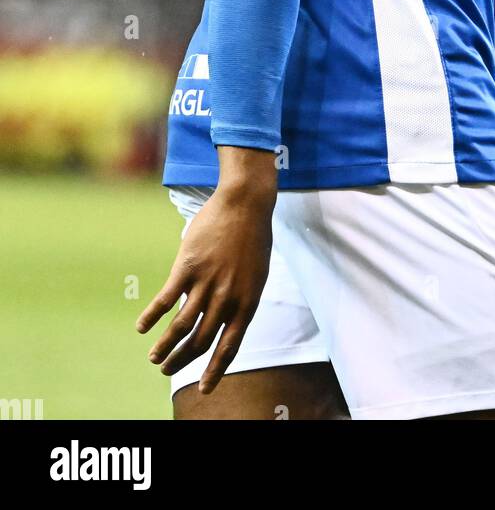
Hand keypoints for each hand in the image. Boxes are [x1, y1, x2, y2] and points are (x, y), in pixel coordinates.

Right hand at [137, 149, 275, 393]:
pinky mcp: (187, 267)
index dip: (214, 370)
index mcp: (247, 301)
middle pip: (200, 341)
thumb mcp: (254, 273)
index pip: (230, 346)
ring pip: (181, 326)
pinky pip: (166, 299)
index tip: (203, 388)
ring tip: (154, 358)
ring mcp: (206, 283)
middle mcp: (227, 298)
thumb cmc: (252, 236)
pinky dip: (152, 316)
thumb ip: (239, 298)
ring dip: (165, 346)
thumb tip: (221, 318)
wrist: (244, 203)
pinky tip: (142, 327)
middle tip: (167, 370)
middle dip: (183, 360)